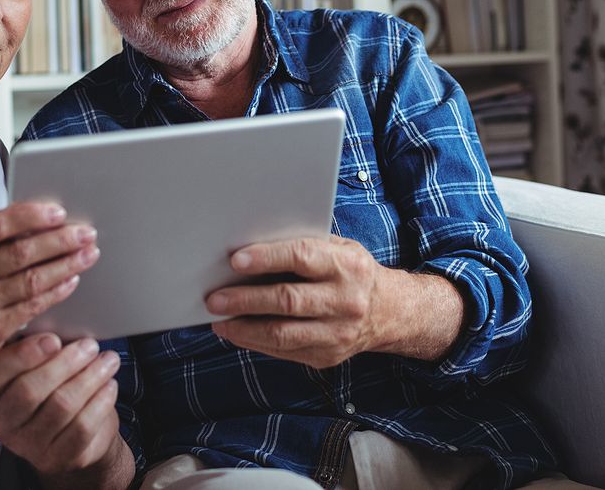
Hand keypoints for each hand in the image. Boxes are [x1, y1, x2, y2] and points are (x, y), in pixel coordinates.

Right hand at [0, 202, 97, 376]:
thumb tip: (35, 218)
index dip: (32, 216)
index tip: (58, 212)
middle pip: (21, 253)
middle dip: (61, 241)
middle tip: (86, 233)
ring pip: (32, 280)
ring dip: (67, 265)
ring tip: (88, 254)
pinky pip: (32, 307)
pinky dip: (56, 292)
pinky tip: (72, 280)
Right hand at [0, 333, 123, 478]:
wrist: (71, 431)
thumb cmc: (51, 385)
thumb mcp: (37, 362)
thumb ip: (38, 344)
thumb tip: (59, 319)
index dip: (22, 355)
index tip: (52, 339)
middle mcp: (1, 421)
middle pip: (29, 391)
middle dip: (65, 363)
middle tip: (89, 345)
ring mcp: (26, 444)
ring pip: (60, 407)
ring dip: (90, 378)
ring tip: (108, 360)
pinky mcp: (55, 457)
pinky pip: (81, 428)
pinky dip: (100, 402)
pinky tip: (109, 385)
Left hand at [205, 235, 389, 367]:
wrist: (388, 312)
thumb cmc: (351, 272)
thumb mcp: (339, 248)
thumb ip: (305, 247)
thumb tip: (252, 250)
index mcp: (347, 265)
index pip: (303, 257)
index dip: (267, 258)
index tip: (235, 260)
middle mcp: (345, 300)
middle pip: (288, 301)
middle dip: (246, 300)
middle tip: (215, 298)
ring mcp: (338, 333)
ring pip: (283, 334)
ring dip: (244, 328)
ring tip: (219, 320)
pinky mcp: (327, 357)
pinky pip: (284, 351)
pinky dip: (255, 342)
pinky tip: (237, 332)